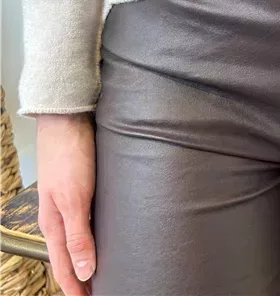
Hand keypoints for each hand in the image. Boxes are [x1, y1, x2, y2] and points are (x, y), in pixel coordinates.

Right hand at [36, 113, 95, 295]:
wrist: (69, 120)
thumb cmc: (70, 156)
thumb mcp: (74, 198)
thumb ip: (78, 236)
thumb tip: (85, 273)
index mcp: (53, 224)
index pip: (64, 268)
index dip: (77, 289)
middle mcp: (60, 216)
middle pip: (70, 257)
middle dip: (82, 278)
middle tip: (100, 291)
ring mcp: (70, 202)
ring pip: (78, 239)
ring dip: (89, 258)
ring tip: (104, 271)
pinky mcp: (82, 189)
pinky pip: (87, 221)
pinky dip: (95, 235)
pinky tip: (107, 235)